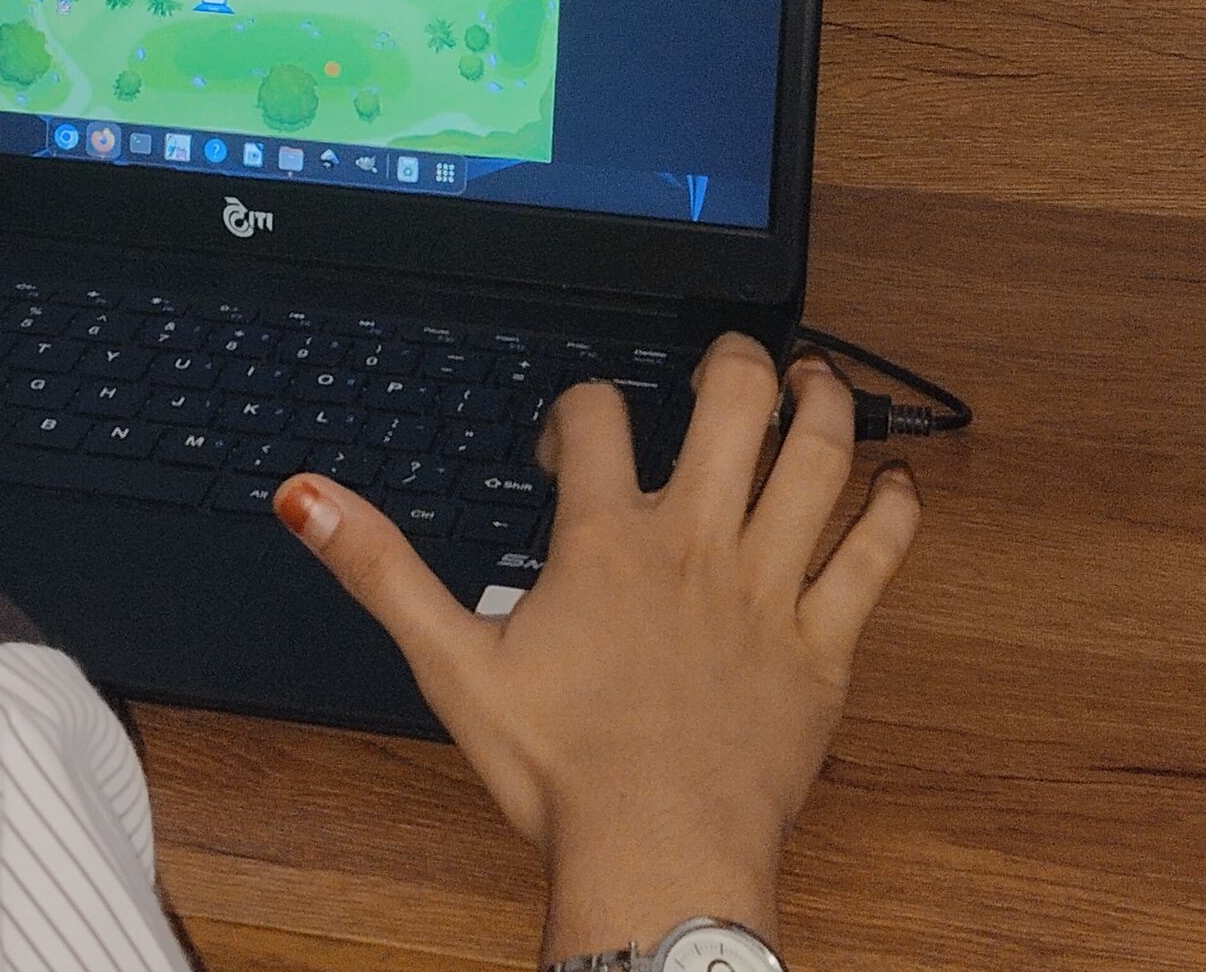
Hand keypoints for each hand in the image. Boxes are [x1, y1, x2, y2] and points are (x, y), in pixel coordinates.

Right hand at [273, 338, 919, 961]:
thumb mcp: (449, 662)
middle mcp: (694, 542)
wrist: (657, 852)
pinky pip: (872, 558)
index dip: (576, 407)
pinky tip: (898, 483)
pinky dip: (892, 512)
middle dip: (734, 360)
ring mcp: (766, 587)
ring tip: (818, 379)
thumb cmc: (561, 768)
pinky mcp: (823, 643)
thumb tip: (307, 496)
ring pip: (815, 460)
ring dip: (823, 404)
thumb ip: (379, 567)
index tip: (569, 434)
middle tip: (731, 353)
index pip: (593, 419)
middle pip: (732, 403)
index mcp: (605, 540)